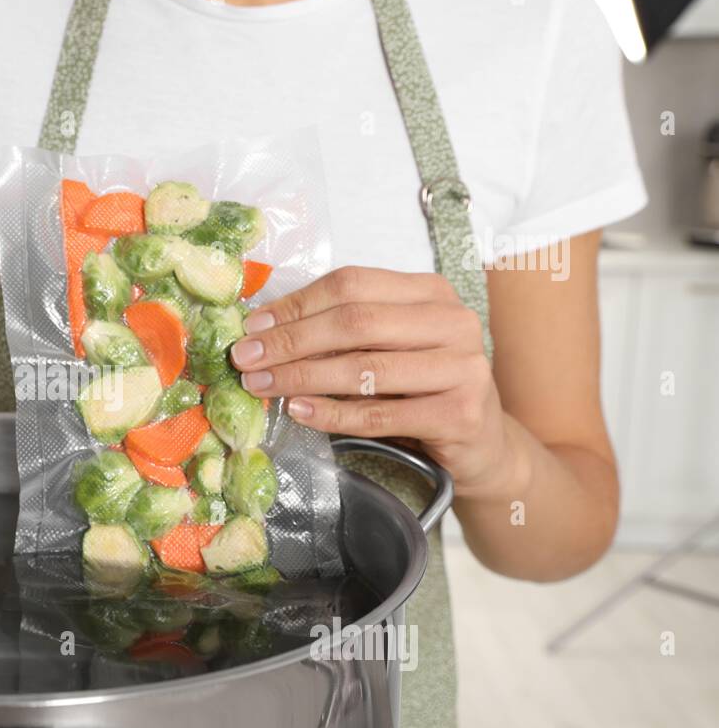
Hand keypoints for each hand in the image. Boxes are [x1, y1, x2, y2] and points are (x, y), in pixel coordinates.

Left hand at [230, 266, 517, 499]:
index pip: (351, 284)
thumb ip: (341, 332)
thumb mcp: (387, 348)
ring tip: (261, 386)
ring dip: (302, 377)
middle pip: (355, 322)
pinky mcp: (461, 413)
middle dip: (291, 341)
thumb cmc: (421, 389)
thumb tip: (262, 331)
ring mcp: (462, 366)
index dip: (296, 304)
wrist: (481, 443)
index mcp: (430, 292)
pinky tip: (299, 411)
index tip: (252, 328)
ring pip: (364, 368)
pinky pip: (380, 413)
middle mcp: (453, 320)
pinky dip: (332, 413)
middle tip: (245, 360)